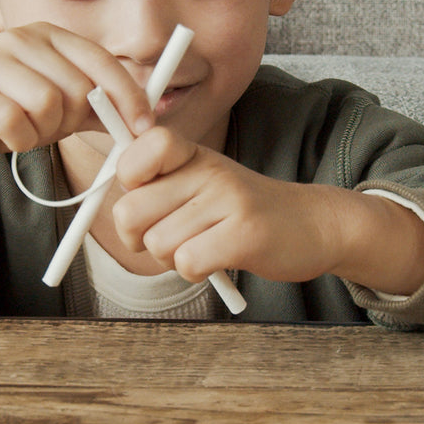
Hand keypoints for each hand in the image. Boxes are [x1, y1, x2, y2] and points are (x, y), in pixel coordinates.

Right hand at [0, 23, 151, 177]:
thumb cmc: (11, 115)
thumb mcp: (63, 110)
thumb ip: (100, 106)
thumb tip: (146, 115)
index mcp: (47, 34)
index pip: (100, 60)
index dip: (127, 96)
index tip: (142, 127)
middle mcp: (19, 38)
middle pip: (76, 86)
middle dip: (72, 120)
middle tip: (50, 128)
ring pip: (46, 104)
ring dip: (43, 131)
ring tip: (26, 130)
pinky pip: (13, 122)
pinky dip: (19, 141)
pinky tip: (8, 137)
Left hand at [110, 127, 423, 293]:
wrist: (314, 224)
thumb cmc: (245, 210)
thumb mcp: (202, 182)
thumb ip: (159, 185)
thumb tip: (110, 199)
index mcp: (192, 154)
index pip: (138, 151)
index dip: (128, 180)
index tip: (145, 195)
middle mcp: (209, 170)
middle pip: (131, 212)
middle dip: (140, 238)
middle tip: (169, 238)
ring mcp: (228, 200)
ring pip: (158, 244)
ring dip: (173, 259)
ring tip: (202, 247)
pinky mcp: (245, 234)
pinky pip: (187, 262)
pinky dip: (195, 272)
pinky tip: (216, 262)